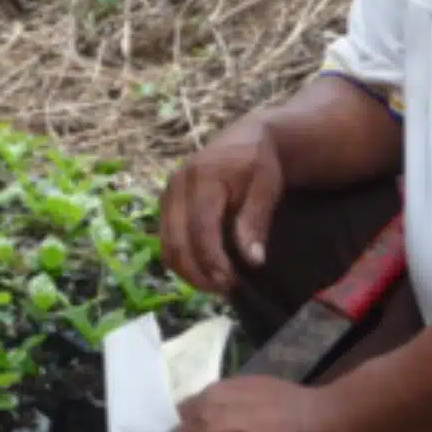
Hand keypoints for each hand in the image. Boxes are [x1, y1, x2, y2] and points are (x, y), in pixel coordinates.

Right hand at [159, 120, 284, 293]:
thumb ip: (255, 222)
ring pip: (166, 245)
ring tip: (214, 285)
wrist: (244, 141)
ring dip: (187, 271)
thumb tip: (253, 261)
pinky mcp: (166, 205)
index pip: (201, 228)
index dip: (212, 260)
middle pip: (176, 241)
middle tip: (223, 290)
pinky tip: (203, 271)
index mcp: (202, 178)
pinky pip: (166, 241)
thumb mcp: (266, 188)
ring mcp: (167, 195)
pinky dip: (181, 261)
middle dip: (197, 272)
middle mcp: (177, 186)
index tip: (230, 283)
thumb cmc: (258, 165)